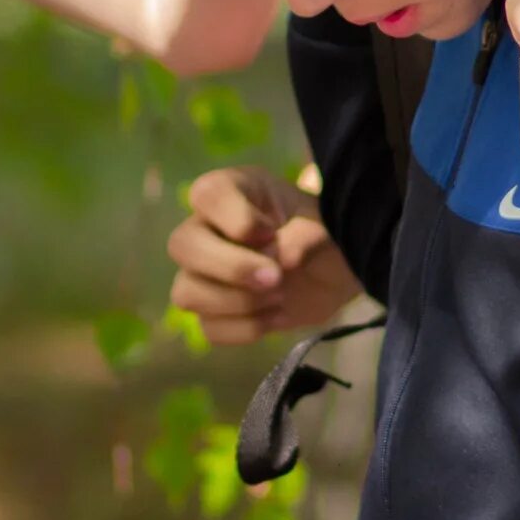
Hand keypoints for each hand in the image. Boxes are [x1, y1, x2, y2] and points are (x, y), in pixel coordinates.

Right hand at [168, 166, 363, 344]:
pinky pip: (209, 327)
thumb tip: (279, 263)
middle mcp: (207, 228)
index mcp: (232, 191)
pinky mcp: (214, 311)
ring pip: (186, 293)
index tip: (272, 231)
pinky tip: (276, 316)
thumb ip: (302, 238)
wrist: (337, 272)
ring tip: (281, 295)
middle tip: (276, 277)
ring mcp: (204, 272)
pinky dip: (246, 328)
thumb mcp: (324, 226)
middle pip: (182, 246)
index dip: (235, 218)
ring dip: (237, 302)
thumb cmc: (325, 234)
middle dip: (232, 268)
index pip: (207, 194)